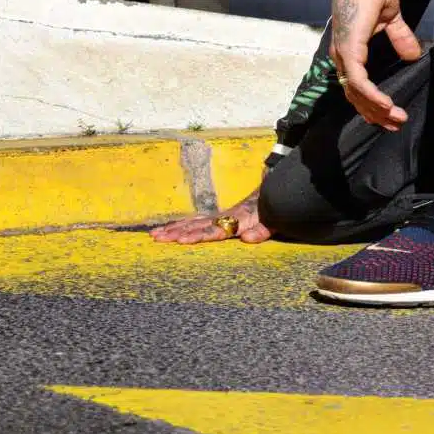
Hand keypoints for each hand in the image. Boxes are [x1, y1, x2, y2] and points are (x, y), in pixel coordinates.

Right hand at [149, 190, 270, 244]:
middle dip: (177, 232)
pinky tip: (169, 229)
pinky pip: (198, 221)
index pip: (215, 229)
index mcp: (239, 219)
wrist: (278, 192)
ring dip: (175, 228)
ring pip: (195, 222)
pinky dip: (183, 224)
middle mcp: (226, 217)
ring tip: (155, 235)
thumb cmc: (276, 209)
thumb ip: (262, 230)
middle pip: (199, 225)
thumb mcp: (274, 221)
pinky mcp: (220, 217)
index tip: (181, 240)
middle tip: (157, 237)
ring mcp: (222, 216)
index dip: (198, 235)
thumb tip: (246, 238)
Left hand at [330, 0, 421, 130]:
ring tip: (396, 118)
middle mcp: (342, 57)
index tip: (392, 114)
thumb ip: (400, 38)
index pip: (356, 87)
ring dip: (377, 109)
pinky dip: (372, 96)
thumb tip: (414, 55)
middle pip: (355, 97)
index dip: (372, 104)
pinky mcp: (349, 50)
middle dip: (376, 114)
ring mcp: (343, 55)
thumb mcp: (391, 19)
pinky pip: (358, 82)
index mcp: (349, 51)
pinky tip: (386, 105)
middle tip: (396, 125)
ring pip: (356, 94)